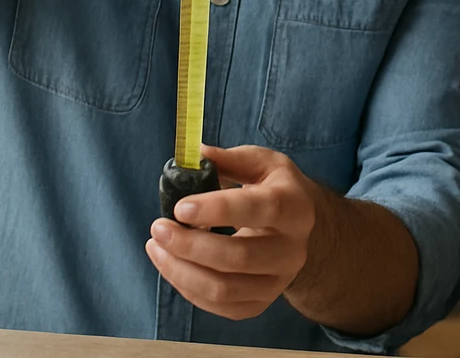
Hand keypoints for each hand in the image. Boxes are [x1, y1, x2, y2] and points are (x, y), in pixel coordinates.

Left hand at [145, 144, 318, 319]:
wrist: (302, 231)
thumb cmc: (276, 191)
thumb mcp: (263, 165)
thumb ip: (231, 159)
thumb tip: (196, 154)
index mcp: (296, 208)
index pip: (262, 209)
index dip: (219, 209)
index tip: (180, 207)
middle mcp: (292, 250)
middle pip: (238, 257)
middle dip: (190, 245)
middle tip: (158, 228)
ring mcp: (277, 282)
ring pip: (224, 289)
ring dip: (181, 270)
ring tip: (156, 247)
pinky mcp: (260, 303)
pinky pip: (219, 305)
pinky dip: (187, 288)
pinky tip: (172, 264)